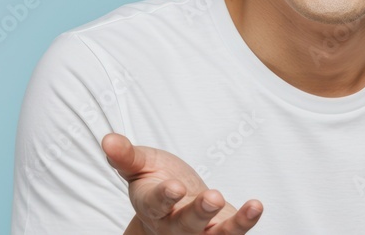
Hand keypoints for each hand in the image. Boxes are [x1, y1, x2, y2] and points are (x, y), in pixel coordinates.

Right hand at [102, 133, 262, 233]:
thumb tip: (108, 139)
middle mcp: (174, 226)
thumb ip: (126, 155)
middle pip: (186, 224)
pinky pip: (234, 231)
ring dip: (234, 224)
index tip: (174, 187)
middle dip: (199, 212)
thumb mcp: (141, 165)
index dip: (164, 197)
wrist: (173, 207)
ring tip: (252, 208)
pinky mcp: (221, 232)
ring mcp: (199, 232)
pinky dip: (246, 221)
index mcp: (152, 207)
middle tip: (213, 197)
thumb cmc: (157, 181)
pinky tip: (257, 206)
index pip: (155, 204)